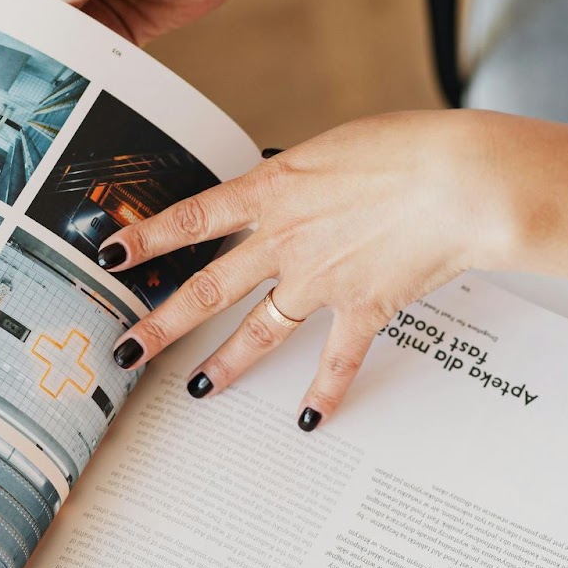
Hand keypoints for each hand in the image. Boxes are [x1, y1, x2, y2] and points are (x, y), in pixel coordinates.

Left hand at [102, 110, 514, 428]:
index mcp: (273, 190)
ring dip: (226, 365)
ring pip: (259, 332)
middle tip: (127, 349)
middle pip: (207, 289)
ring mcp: (320, 281)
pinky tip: (309, 418)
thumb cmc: (407, 149)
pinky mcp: (362, 308)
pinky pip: (335, 360)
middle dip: (161, 324)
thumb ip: (299, 177)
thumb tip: (285, 184)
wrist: (458, 181)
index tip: (109, 256)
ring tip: (197, 390)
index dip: (146, 239)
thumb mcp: (333, 149)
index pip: (191, 218)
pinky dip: (324, 393)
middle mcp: (285, 241)